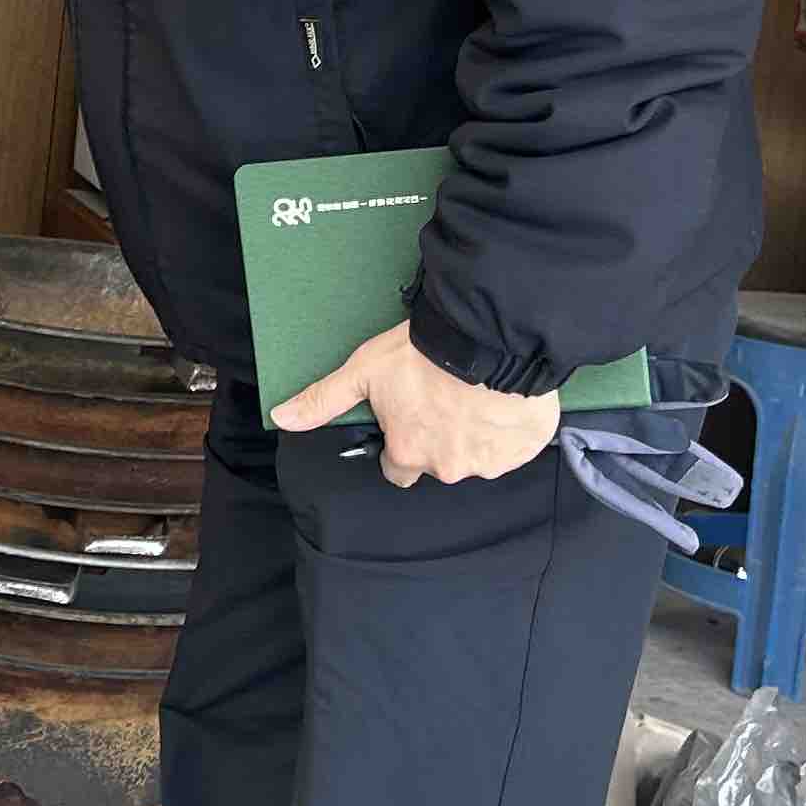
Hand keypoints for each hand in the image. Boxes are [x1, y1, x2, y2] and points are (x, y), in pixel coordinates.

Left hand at [273, 322, 559, 489]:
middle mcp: (448, 467)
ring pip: (477, 456)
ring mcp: (490, 461)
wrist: (486, 336)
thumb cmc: (423, 353)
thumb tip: (281, 417)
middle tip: (444, 399)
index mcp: (409, 453)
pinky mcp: (524, 449)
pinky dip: (509, 430)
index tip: (410, 418)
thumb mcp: (364, 371)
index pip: (398, 470)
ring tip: (476, 395)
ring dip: (476, 433)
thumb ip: (324, 400)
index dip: (401, 445)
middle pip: (438, 463)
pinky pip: (515, 447)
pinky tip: (503, 400)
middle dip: (440, 439)